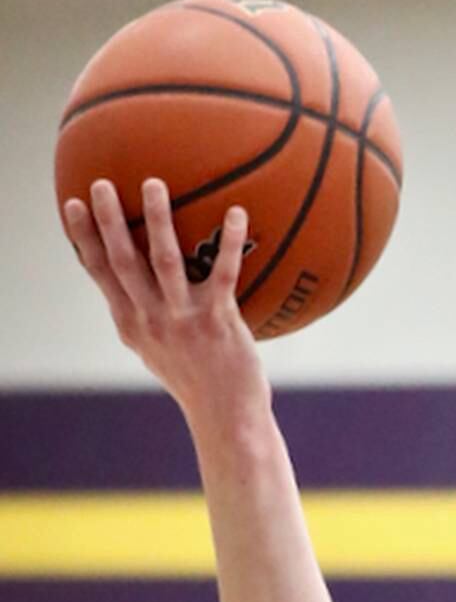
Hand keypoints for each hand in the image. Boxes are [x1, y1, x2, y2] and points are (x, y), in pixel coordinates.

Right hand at [63, 178, 266, 424]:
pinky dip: (228, 242)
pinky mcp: (217, 321)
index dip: (85, 238)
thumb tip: (138, 286)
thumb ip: (145, 317)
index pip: (101, 273)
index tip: (73, 204)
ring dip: (158, 220)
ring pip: (164, 260)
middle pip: (123, 261)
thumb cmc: (196, 381)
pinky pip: (222, 273)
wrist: (226, 417)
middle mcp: (151, 320)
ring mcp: (183, 320)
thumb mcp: (157, 350)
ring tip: (154, 184)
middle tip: (103, 184)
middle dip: (109, 220)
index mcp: (131, 324)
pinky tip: (236, 212)